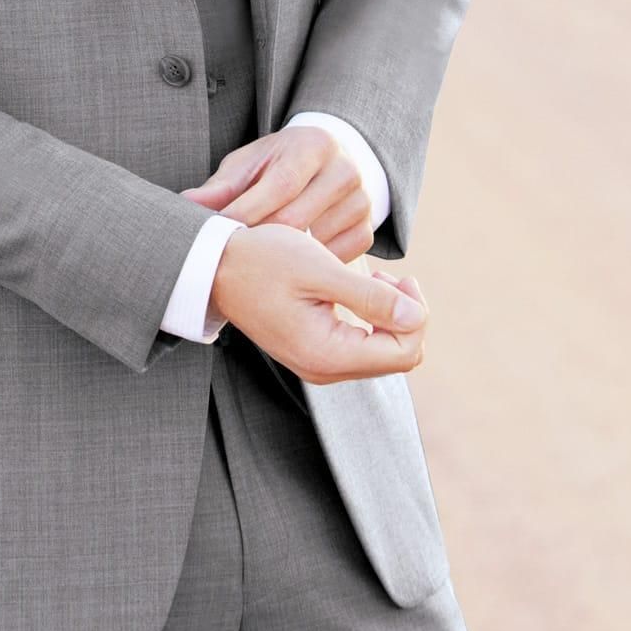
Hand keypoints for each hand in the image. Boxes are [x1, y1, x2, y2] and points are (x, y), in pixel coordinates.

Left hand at [181, 124, 373, 262]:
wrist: (325, 161)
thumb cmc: (278, 163)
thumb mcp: (250, 164)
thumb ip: (221, 186)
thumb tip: (185, 204)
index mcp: (313, 145)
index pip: (279, 186)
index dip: (246, 212)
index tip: (217, 232)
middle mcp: (344, 169)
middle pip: (296, 219)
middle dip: (259, 240)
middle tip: (232, 253)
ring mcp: (361, 201)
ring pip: (315, 244)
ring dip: (283, 257)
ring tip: (257, 261)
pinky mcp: (367, 228)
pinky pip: (335, 258)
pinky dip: (310, 267)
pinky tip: (290, 264)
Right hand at [209, 225, 427, 383]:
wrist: (214, 267)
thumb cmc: (262, 260)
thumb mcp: (319, 269)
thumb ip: (370, 296)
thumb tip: (416, 316)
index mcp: (327, 354)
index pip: (405, 352)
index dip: (416, 314)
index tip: (399, 276)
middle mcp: (325, 370)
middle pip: (399, 357)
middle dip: (406, 316)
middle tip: (388, 276)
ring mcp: (319, 364)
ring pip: (384, 353)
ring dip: (389, 316)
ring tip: (372, 279)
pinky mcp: (314, 352)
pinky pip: (362, 347)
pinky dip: (372, 319)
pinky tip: (359, 290)